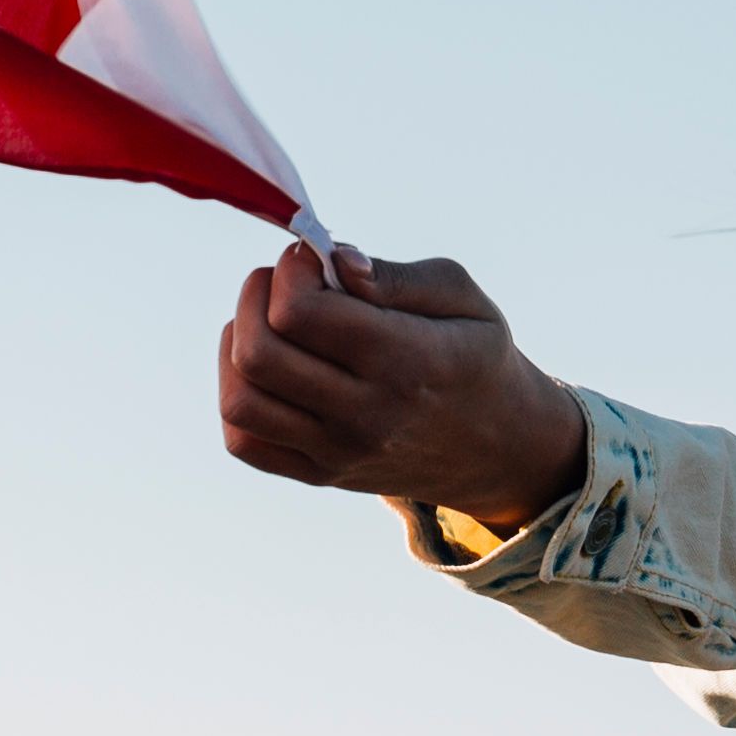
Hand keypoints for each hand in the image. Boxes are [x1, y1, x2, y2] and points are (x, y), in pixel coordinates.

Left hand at [216, 241, 590, 542]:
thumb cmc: (473, 353)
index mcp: (406, 361)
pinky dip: (238, 396)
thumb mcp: (462, 299)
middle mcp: (366, 415)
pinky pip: (244, 443)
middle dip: (255, 297)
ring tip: (269, 324)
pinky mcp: (320, 475)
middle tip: (283, 283)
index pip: (301, 312)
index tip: (313, 260)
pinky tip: (269, 370)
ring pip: (239, 402)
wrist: (498, 447)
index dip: (291, 271)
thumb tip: (335, 260)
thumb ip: (396, 276)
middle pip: (258, 354)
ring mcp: (338, 453)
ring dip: (237, 347)